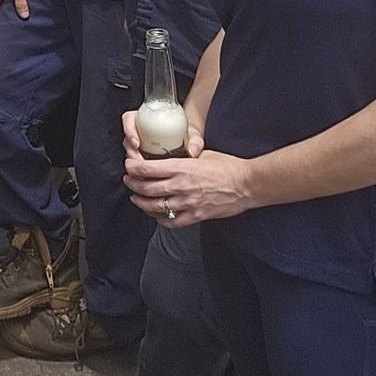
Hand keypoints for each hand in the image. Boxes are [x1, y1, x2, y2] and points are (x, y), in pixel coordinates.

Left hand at [123, 120, 254, 226]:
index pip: (147, 169)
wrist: (247, 184)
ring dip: (141, 203)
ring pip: (155, 207)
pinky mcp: (196, 216)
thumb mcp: (202, 154)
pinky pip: (172, 221)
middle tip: (129, 181)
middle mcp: (181, 186)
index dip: (132, 169)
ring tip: (137, 198)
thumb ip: (184, 157)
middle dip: (132, 185)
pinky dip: (160, 219)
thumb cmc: (228, 166)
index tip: (128, 167)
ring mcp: (188, 203)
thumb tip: (171, 156)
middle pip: (146, 189)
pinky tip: (157, 215)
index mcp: (181, 168)